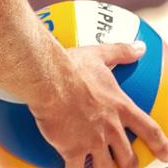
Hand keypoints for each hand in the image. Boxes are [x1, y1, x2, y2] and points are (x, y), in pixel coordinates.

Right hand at [31, 42, 167, 167]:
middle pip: (128, 158)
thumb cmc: (72, 66)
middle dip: (128, 164)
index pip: (149, 130)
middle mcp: (110, 128)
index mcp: (120, 107)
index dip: (161, 145)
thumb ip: (121, 51)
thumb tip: (140, 47)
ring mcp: (93, 142)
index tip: (165, 155)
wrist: (48, 78)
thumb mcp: (99, 55)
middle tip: (125, 164)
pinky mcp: (72, 150)